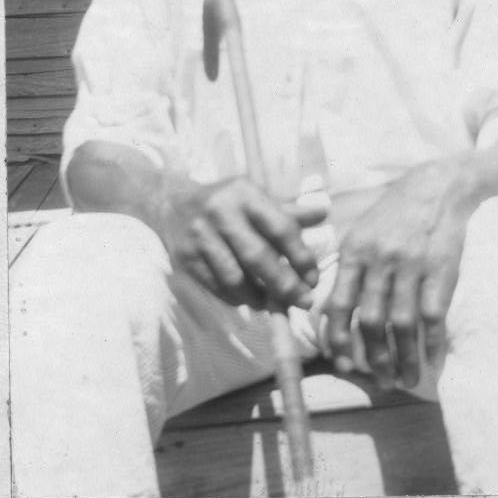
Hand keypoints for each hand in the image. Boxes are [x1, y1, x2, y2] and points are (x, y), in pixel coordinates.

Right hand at [159, 174, 327, 309]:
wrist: (172, 202)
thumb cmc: (227, 202)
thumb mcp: (256, 198)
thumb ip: (289, 211)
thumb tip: (324, 212)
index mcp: (245, 193)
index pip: (280, 227)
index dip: (300, 256)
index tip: (313, 278)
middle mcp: (220, 211)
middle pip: (258, 256)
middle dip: (285, 284)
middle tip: (303, 301)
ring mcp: (200, 235)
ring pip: (235, 277)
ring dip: (259, 296)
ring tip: (273, 303)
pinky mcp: (185, 257)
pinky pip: (216, 286)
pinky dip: (237, 298)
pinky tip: (250, 299)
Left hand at [325, 155, 475, 387]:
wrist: (436, 187)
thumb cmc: (393, 212)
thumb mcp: (360, 229)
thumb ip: (346, 266)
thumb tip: (329, 309)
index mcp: (355, 250)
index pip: (339, 303)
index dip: (338, 337)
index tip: (340, 361)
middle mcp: (380, 260)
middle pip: (372, 321)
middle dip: (374, 357)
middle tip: (379, 380)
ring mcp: (412, 266)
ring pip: (403, 324)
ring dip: (403, 359)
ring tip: (405, 380)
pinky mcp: (440, 269)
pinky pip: (433, 316)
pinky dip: (431, 344)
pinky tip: (431, 362)